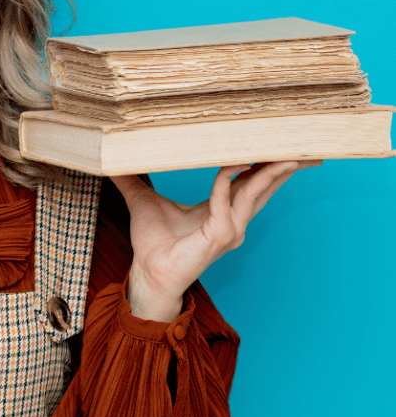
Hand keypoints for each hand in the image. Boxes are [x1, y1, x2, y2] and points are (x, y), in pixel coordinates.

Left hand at [113, 160, 320, 321]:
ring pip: (254, 193)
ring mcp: (229, 230)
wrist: (147, 272)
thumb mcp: (142, 200)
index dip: (265, 164)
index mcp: (220, 211)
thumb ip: (132, 179)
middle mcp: (232, 221)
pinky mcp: (219, 237)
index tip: (278, 144)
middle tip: (305, 147)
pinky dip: (225, 182)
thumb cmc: (150, 243)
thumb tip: (112, 159)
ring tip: (285, 153)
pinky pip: (224, 203)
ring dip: (269, 172)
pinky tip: (229, 165)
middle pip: (264, 187)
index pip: (250, 183)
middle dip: (284, 167)